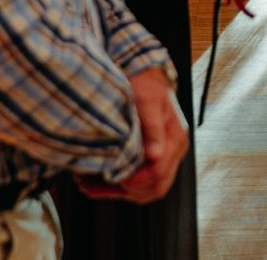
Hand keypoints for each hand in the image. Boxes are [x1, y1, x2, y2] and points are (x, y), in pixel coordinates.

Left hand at [77, 66, 188, 202]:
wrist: (144, 74)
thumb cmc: (145, 84)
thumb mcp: (148, 101)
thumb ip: (153, 129)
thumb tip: (155, 156)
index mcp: (174, 138)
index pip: (158, 174)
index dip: (135, 182)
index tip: (114, 179)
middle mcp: (171, 150)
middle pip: (155, 187)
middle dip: (125, 192)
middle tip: (98, 185)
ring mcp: (163, 154)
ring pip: (145, 190)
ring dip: (119, 192)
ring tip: (91, 185)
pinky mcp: (151, 156)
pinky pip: (139, 181)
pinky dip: (118, 187)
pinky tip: (98, 182)